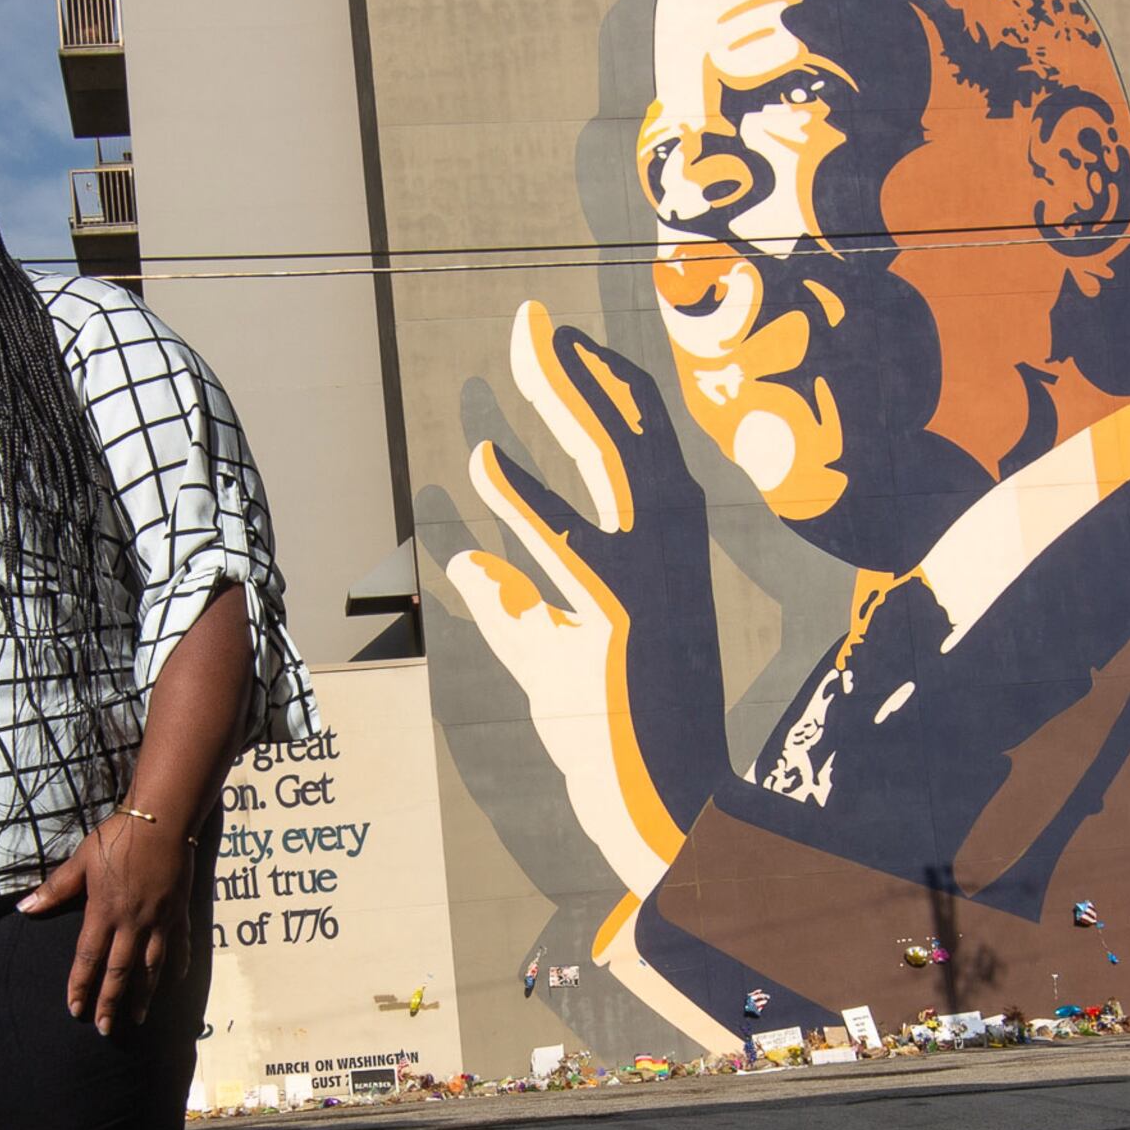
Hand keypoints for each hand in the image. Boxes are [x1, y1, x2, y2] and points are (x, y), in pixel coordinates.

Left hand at [20, 813, 186, 1034]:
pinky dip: (177, 966)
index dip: (80, 985)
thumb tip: (25, 909)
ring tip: (137, 1018)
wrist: (163, 820)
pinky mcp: (178, 913)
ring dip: (142, 996)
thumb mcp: (81, 860)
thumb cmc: (119, 836)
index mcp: (104, 912)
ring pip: (150, 968)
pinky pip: (179, 946)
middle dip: (110, 1003)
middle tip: (106, 1030)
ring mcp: (158, 921)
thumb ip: (55, 889)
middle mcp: (132, 923)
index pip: (88, 958)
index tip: (74, 1009)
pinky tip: (173, 982)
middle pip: (119, 972)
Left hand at [445, 302, 727, 897]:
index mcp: (664, 552)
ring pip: (615, 468)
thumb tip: (460, 561)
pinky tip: (486, 458)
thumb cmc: (609, 735)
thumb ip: (508, 607)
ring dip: (567, 400)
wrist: (662, 813)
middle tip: (531, 316)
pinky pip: (570, 550)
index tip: (555, 340)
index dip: (597, 386)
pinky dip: (529, 500)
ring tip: (524, 347)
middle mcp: (669, 557)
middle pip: (628, 434)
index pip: (638, 447)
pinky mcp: (618, 629)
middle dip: (578, 369)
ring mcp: (648, 589)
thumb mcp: (546, 660)